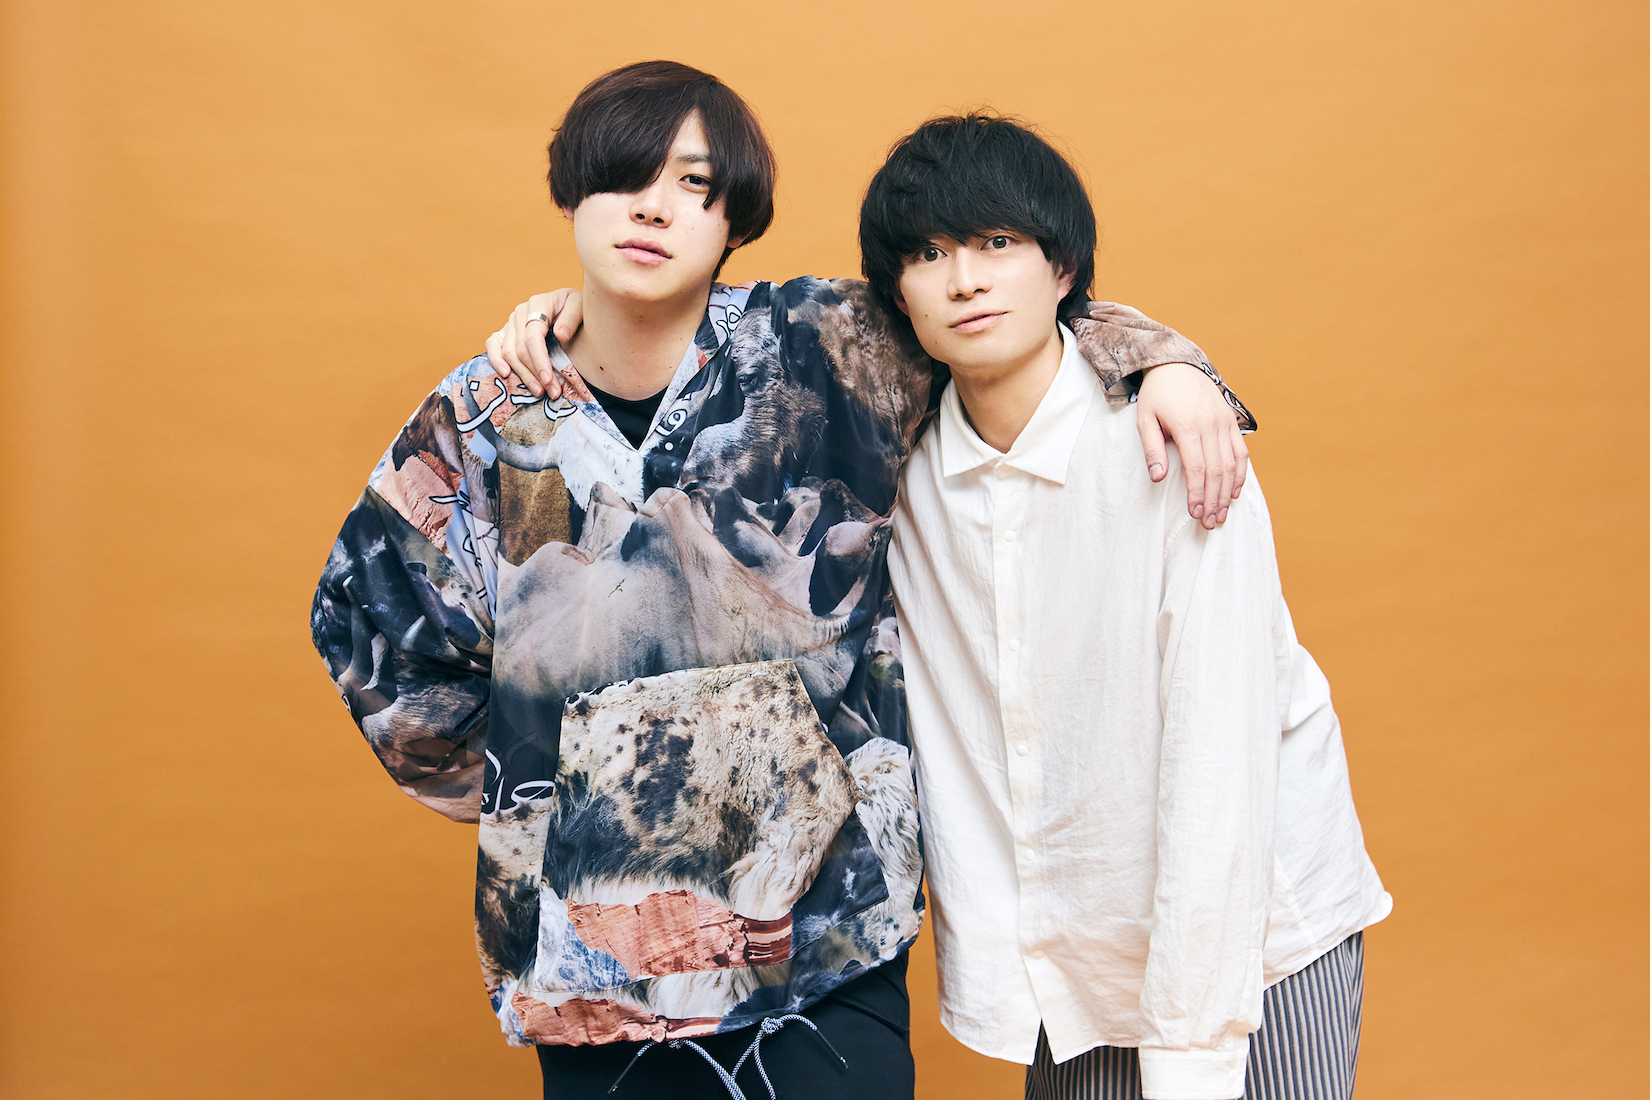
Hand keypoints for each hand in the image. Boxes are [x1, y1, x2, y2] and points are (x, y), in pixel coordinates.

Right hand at [483, 289, 582, 398]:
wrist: (570, 306)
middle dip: (535, 374)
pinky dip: (495, 360)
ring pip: (508, 352)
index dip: (540, 361)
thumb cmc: (577, 307)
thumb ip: (572, 318)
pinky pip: (493, 344)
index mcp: (538, 304)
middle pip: (520, 349)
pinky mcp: (504, 332)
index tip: (549, 380)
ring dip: (522, 375)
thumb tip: (560, 335)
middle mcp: (520, 312)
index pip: (533, 337)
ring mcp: (510, 322)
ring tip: (539, 391)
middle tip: (552, 392)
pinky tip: (505, 375)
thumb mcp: (581, 306)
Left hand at [1135, 362, 1248, 528]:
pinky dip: (1240, 473)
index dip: (1198, 494)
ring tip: (1222, 514)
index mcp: (1188, 426)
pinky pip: (1241, 450)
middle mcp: (1210, 424)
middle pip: (1217, 470)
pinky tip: (1234, 491)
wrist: (1176, 364)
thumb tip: (1158, 479)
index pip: (1197, 468)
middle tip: (1210, 523)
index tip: (1195, 514)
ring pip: (1232, 464)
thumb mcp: (1145, 420)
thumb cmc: (1157, 395)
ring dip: (1227, 492)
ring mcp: (1224, 421)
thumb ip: (1152, 449)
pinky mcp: (1231, 420)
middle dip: (1214, 500)